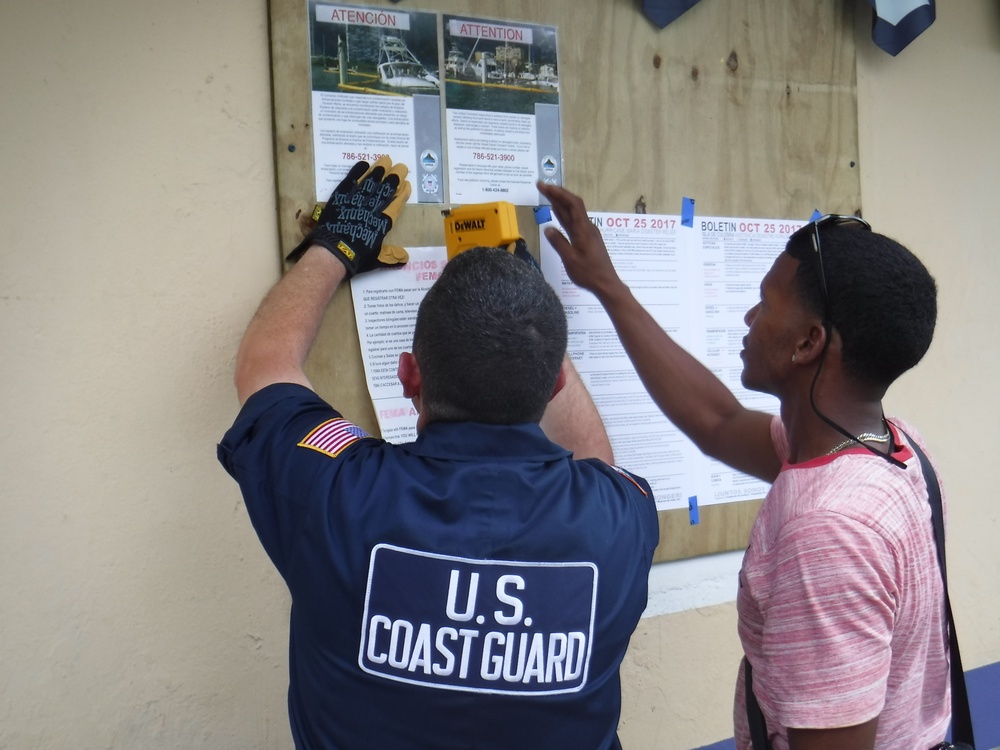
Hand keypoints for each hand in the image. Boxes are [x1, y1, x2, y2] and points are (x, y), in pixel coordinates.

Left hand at [287, 157, 410, 273]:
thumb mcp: (375, 259)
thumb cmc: (355, 257)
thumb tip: (405, 257)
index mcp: (381, 224)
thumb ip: (390, 255)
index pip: (395, 205)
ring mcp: (356, 201)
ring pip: (370, 183)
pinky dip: (357, 172)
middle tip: (400, 167)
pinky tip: (363, 164)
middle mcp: (371, 209)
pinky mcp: (340, 198)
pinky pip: (350, 181)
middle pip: (385, 190)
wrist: (333, 252)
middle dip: (394, 178)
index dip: (402, 194)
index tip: (406, 184)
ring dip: (378, 171)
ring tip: (385, 160)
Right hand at [536, 182, 622, 299]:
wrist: (606, 283)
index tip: (545, 187)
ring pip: (573, 213)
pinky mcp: (587, 239)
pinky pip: (574, 222)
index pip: (572, 204)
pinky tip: (557, 213)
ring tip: (546, 195)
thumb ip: (559, 243)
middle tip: (541, 186)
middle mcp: (587, 227)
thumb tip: (548, 228)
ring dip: (560, 203)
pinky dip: (564, 215)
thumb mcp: (570, 259)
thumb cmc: (589, 273)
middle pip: (572, 205)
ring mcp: (588, 233)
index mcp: (583, 230)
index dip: (559, 193)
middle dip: (557, 194)